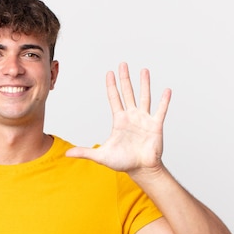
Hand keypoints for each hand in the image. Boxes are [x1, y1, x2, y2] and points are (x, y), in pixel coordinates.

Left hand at [66, 62, 171, 176]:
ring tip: (144, 70)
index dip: (112, 85)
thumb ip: (85, 152)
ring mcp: (144, 120)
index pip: (114, 98)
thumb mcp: (101, 156)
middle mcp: (132, 117)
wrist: (141, 170)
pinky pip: (160, 111)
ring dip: (144, 84)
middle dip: (125, 79)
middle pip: (128, 93)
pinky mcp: (156, 126)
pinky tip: (166, 90)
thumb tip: (67, 153)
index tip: (110, 72)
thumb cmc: (123, 162)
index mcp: (119, 120)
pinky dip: (164, 101)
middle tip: (123, 64)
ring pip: (144, 97)